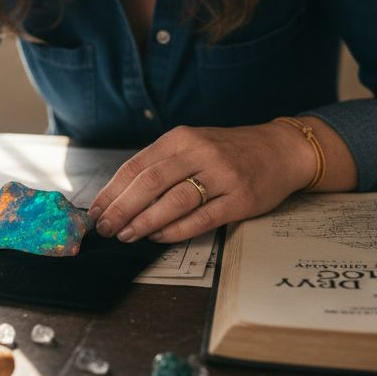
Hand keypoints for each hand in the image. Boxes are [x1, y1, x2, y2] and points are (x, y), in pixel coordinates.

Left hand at [88, 124, 315, 243]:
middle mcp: (200, 153)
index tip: (96, 211)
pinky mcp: (240, 199)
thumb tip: (121, 196)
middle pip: (150, 183)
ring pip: (174, 201)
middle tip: (105, 228)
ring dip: (144, 222)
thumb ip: (162, 165)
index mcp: (181, 138)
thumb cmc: (229, 151)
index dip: (112, 191)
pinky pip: (202, 218)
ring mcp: (222, 176)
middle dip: (121, 209)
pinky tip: (159, 237)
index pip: (137, 166)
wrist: (280, 150)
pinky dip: (175, 230)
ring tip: (127, 235)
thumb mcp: (193, 145)